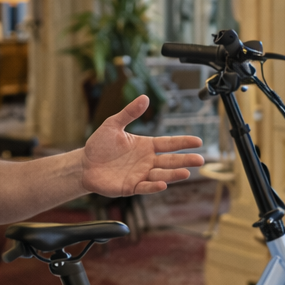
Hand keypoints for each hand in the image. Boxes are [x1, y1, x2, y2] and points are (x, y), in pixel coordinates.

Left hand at [82, 95, 204, 196]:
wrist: (84, 164)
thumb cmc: (99, 145)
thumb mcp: (113, 124)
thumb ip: (129, 113)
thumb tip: (144, 98)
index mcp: (146, 145)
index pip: (169, 143)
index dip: (183, 142)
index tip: (198, 141)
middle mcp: (146, 161)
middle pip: (170, 160)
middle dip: (185, 160)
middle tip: (200, 160)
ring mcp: (140, 174)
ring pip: (161, 174)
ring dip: (173, 174)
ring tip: (186, 173)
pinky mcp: (131, 187)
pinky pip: (145, 187)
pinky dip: (154, 186)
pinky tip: (162, 183)